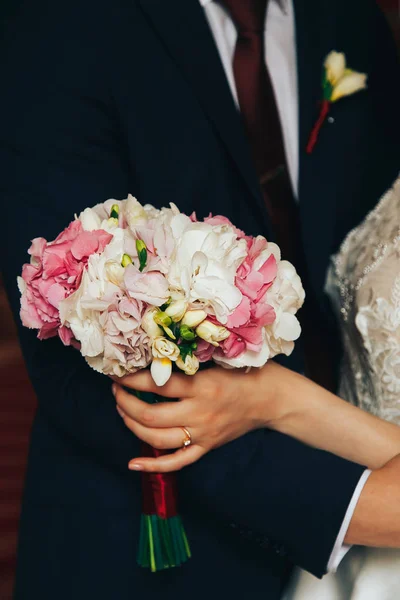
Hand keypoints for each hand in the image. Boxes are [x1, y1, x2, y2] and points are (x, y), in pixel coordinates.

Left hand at [112, 365, 276, 472]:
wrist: (273, 399)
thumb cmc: (247, 372)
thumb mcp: (218, 360)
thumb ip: (190, 362)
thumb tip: (155, 357)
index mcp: (202, 387)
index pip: (157, 385)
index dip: (132, 379)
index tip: (118, 373)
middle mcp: (200, 413)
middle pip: (150, 416)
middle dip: (125, 403)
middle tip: (116, 391)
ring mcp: (203, 434)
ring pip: (157, 439)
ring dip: (131, 426)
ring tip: (121, 410)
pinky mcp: (207, 447)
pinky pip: (176, 462)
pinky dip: (153, 466)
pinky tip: (133, 464)